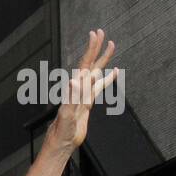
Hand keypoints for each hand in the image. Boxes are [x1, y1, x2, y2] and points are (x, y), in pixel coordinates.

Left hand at [52, 29, 118, 150]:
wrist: (62, 143)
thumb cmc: (62, 130)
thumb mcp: (68, 113)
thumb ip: (73, 96)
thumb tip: (76, 79)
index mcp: (75, 88)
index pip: (84, 64)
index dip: (91, 49)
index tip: (96, 34)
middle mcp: (79, 89)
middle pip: (90, 64)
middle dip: (96, 48)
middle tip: (101, 31)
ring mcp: (83, 95)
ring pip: (96, 73)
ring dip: (103, 60)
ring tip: (111, 45)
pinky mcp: (87, 104)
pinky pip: (99, 88)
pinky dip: (107, 79)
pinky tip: (114, 73)